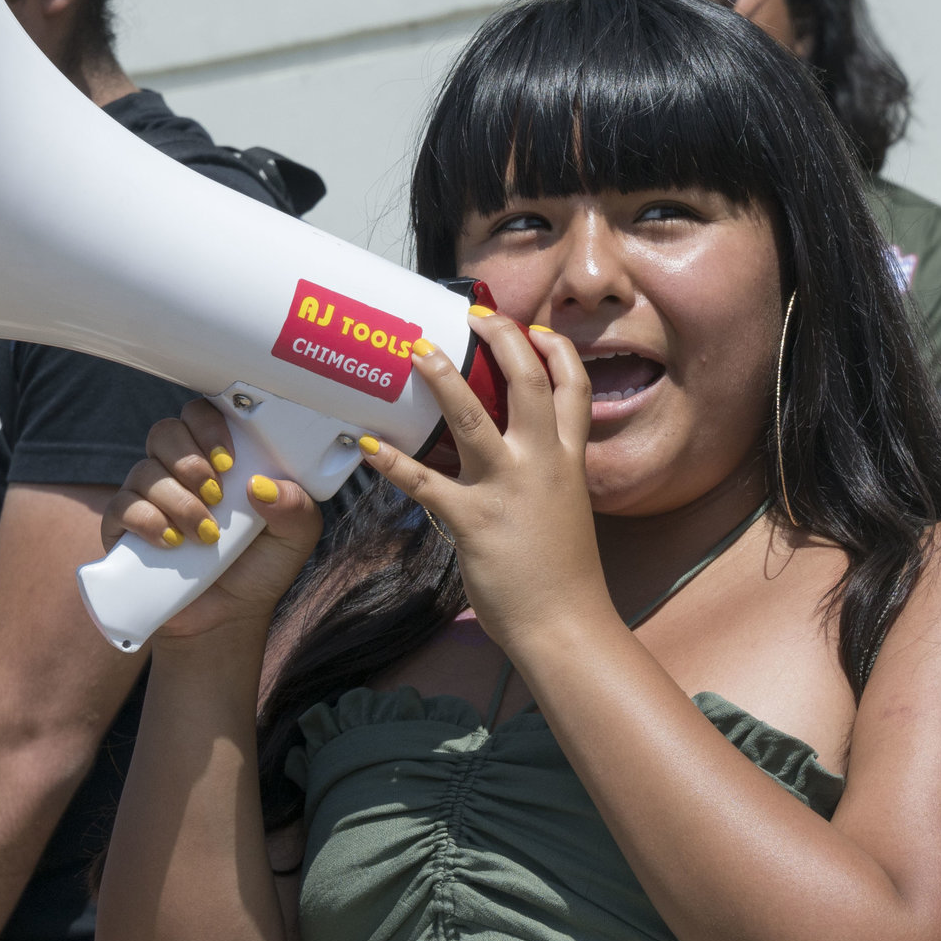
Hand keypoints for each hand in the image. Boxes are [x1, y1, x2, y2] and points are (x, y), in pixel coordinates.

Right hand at [100, 400, 323, 639]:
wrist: (225, 618)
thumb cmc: (259, 567)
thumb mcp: (295, 537)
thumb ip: (296, 507)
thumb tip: (263, 485)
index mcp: (216, 458)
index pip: (200, 415)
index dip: (209, 426)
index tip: (229, 460)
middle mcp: (177, 469)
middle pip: (165, 433)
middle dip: (191, 462)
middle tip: (217, 495)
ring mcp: (147, 496)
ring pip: (145, 471)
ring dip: (178, 501)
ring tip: (206, 535)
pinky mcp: (123, 526)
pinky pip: (122, 506)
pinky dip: (147, 521)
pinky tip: (172, 542)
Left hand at [360, 313, 612, 650]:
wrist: (567, 625)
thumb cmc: (563, 576)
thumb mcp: (565, 511)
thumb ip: (546, 478)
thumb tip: (516, 461)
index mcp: (568, 461)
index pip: (572, 389)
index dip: (555, 351)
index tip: (535, 327)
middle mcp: (542, 464)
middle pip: (529, 381)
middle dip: (503, 339)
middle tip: (474, 315)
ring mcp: (508, 489)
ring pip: (473, 418)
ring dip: (442, 380)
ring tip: (415, 352)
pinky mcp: (474, 521)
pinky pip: (426, 484)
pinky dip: (394, 463)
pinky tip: (368, 446)